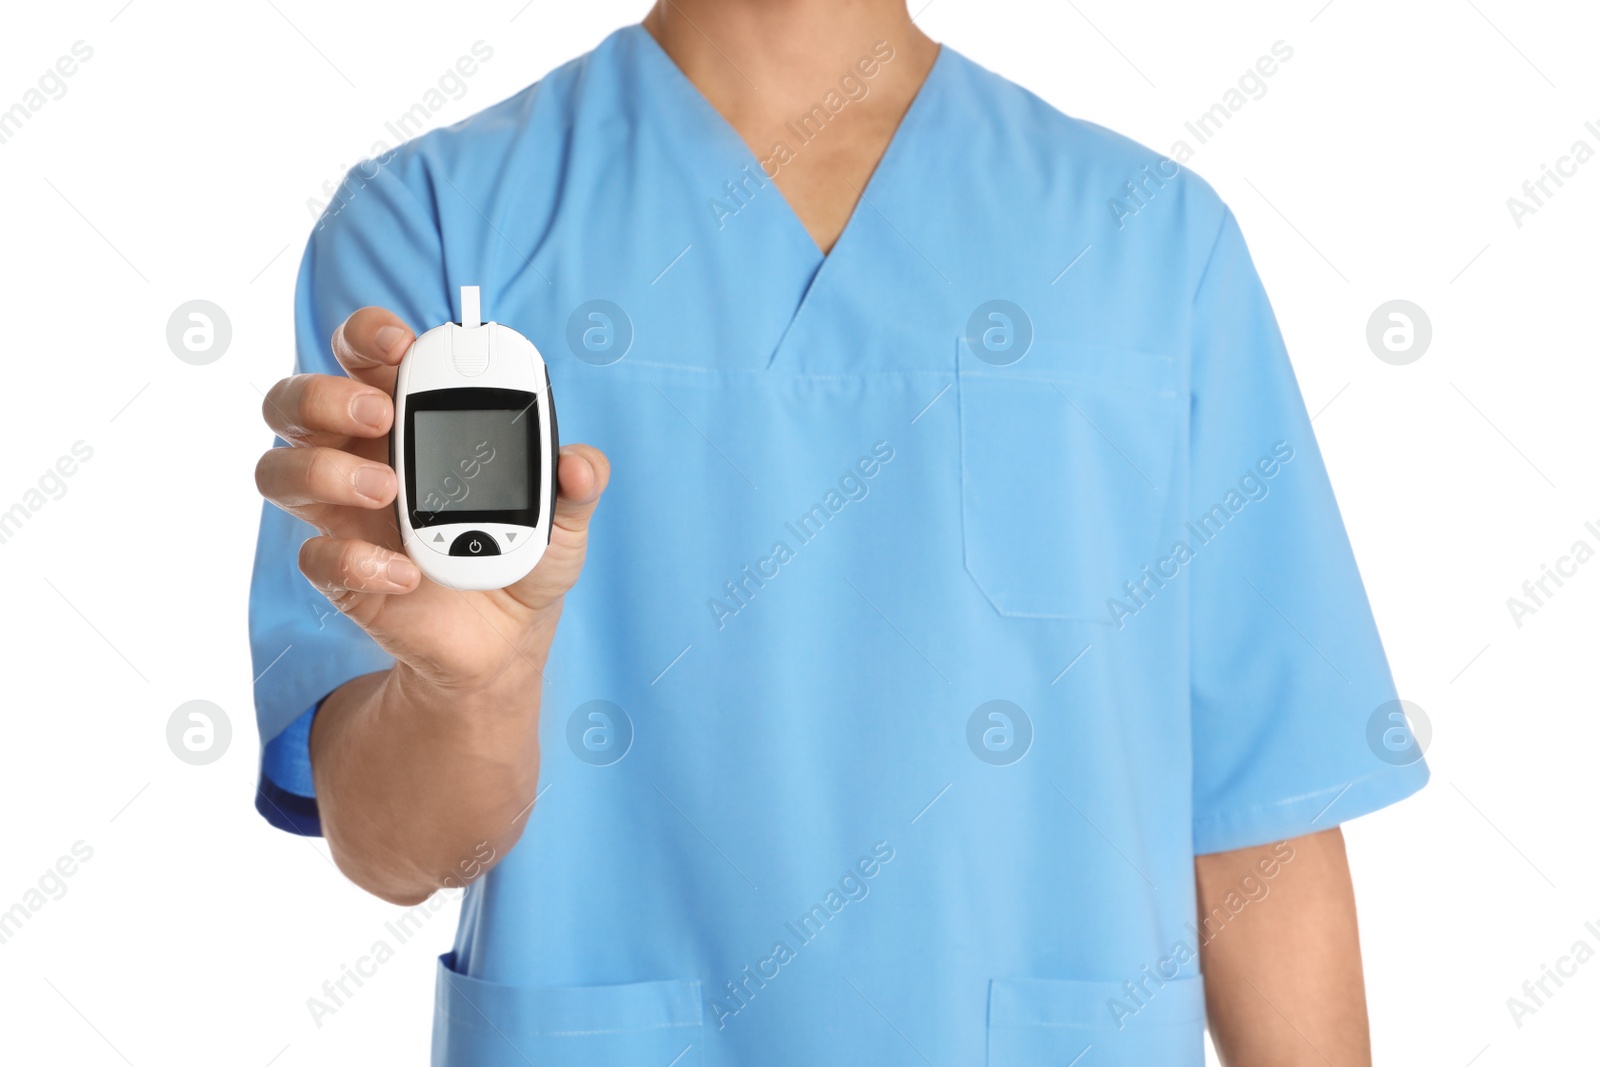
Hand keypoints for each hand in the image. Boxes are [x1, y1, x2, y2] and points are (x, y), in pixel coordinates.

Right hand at [255, 306, 608, 692]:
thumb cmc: (521, 551)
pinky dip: (357, 560)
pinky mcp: (340, 572)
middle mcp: (359, 454)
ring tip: (388, 490)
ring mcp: (342, 513)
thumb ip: (577, 481)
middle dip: (325, 394)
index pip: (363, 354)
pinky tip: (407, 573)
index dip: (366, 335)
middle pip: (296, 400)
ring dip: (324, 470)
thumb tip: (580, 465)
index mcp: (408, 417)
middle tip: (382, 415)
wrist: (507, 638)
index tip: (401, 346)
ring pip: (279, 469)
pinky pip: (315, 556)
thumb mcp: (564, 516)